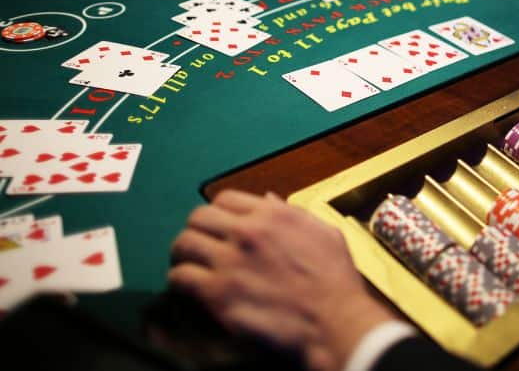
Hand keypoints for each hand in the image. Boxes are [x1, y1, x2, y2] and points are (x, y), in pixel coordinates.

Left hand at [169, 190, 395, 370]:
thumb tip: (270, 201)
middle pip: (198, 217)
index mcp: (272, 215)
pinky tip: (188, 288)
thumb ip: (294, 214)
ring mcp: (230, 262)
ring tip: (188, 265)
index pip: (225, 199)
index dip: (219, 213)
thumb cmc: (335, 281)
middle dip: (197, 230)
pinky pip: (180, 277)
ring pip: (183, 244)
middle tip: (200, 245)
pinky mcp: (218, 293)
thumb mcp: (324, 233)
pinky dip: (179, 281)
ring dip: (183, 254)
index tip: (220, 227)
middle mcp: (247, 232)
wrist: (334, 321)